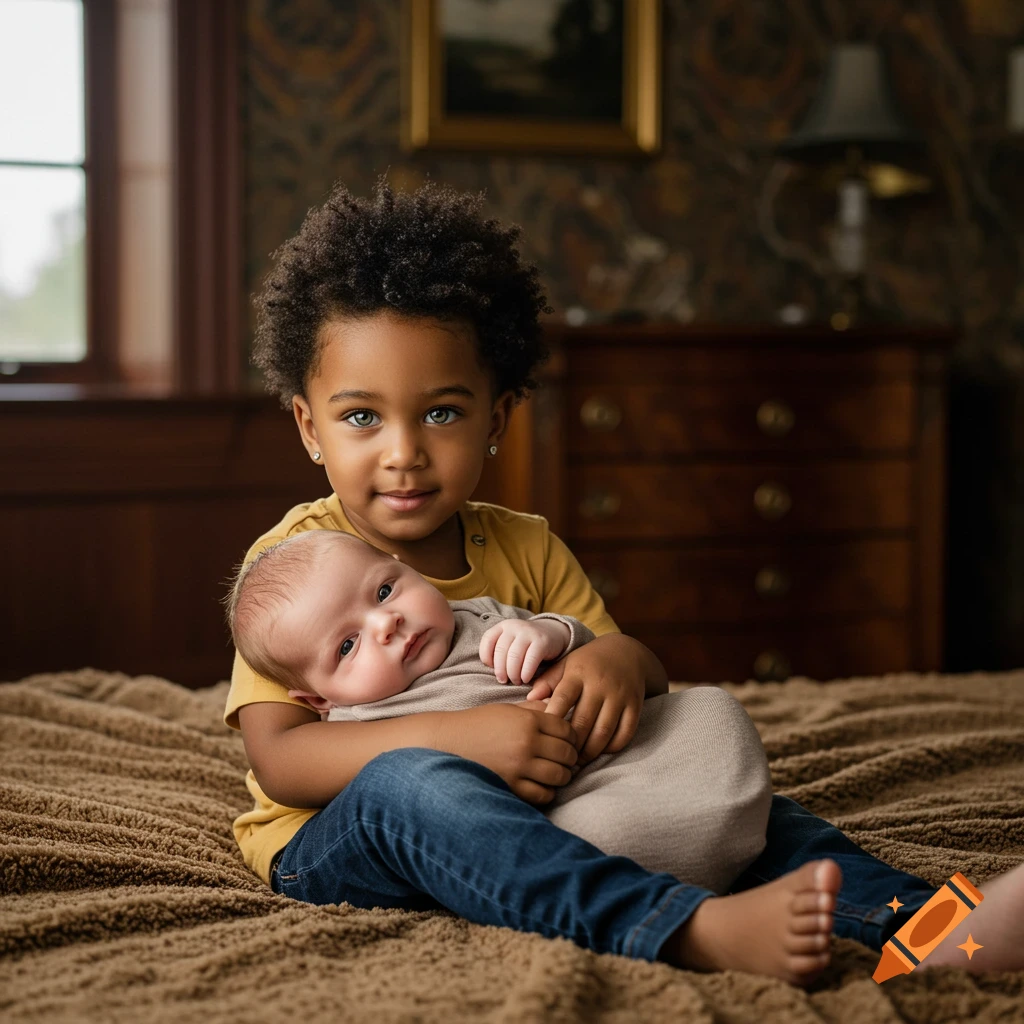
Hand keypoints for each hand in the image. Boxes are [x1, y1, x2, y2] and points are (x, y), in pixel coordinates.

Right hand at [436, 703, 577, 804]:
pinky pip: (543, 794)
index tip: (568, 741)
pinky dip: (548, 792)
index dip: (572, 736)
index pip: (567, 730)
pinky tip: (543, 785)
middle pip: (567, 753)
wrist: (447, 743)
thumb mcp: (507, 710)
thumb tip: (559, 708)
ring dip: (563, 775)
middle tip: (566, 759)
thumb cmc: (477, 725)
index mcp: (527, 721)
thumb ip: (534, 710)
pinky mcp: (511, 786)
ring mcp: (519, 767)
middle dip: (570, 757)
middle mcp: (527, 743)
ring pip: (560, 776)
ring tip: (557, 773)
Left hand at [479, 618, 570, 684]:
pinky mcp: (541, 641)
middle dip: (500, 670)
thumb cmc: (525, 644)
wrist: (553, 633)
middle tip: (503, 680)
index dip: (486, 657)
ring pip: (514, 656)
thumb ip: (499, 651)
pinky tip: (525, 679)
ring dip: (513, 673)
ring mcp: (528, 632)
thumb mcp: (510, 641)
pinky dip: (526, 673)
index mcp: (503, 626)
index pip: (487, 640)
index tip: (491, 668)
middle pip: (500, 651)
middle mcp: (514, 626)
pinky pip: (530, 660)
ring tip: (516, 681)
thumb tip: (491, 670)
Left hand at [528, 634, 648, 765]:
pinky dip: (612, 747)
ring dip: (590, 751)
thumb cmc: (589, 662)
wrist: (627, 652)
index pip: (563, 698)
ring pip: (604, 731)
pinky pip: (625, 733)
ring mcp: (619, 695)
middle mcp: (600, 684)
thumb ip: (548, 681)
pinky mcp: (635, 705)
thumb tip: (529, 701)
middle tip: (561, 757)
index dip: (552, 719)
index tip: (543, 736)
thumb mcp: (568, 664)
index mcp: (579, 673)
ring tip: (578, 760)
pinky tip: (601, 751)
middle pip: (583, 721)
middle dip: (571, 743)